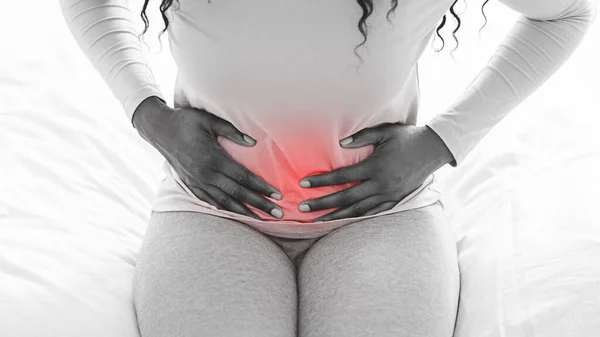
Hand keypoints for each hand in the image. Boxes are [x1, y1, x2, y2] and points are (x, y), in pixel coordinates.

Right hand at [133, 96, 283, 219]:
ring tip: (262, 219)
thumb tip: (253, 142)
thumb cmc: (186, 121)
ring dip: (245, 211)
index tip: (277, 195)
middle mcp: (206, 174)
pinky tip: (237, 214)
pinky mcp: (191, 185)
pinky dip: (226, 209)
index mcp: (213, 158)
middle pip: (238, 193)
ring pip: (225, 201)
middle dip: (260, 204)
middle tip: (278, 213)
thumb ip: (232, 132)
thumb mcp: (209, 120)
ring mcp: (198, 182)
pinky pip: (211, 201)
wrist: (159, 130)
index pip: (243, 177)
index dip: (261, 187)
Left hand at [297, 123, 452, 221]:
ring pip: (357, 210)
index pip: (342, 176)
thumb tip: (340, 143)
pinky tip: (342, 222)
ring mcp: (389, 195)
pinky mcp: (395, 201)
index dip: (322, 181)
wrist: (434, 150)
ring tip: (317, 222)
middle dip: (322, 204)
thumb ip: (361, 137)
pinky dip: (355, 219)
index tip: (304, 184)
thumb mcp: (385, 131)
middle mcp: (381, 184)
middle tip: (302, 209)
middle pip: (346, 198)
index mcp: (376, 166)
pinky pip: (372, 213)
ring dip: (336, 216)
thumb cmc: (407, 137)